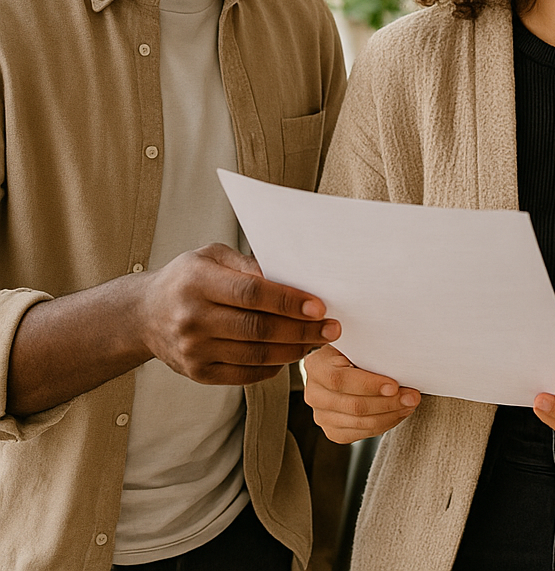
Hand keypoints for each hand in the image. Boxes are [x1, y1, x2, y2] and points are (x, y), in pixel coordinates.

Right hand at [137, 243, 338, 384]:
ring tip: (317, 341)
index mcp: (197, 282)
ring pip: (256, 355)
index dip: (288, 301)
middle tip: (332, 328)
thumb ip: (248, 265)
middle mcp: (192, 318)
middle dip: (301, 330)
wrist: (143, 315)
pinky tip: (290, 355)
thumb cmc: (188, 279)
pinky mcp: (197, 373)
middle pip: (258, 328)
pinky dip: (273, 367)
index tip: (319, 306)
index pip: (251, 293)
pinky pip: (245, 375)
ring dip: (294, 350)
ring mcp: (193, 350)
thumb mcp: (212, 257)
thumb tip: (290, 278)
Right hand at [303, 344, 420, 443]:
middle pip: (352, 405)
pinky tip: (399, 412)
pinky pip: (361, 433)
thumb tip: (400, 360)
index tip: (394, 385)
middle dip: (388, 402)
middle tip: (412, 396)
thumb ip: (370, 349)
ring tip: (410, 403)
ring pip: (359, 422)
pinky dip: (384, 424)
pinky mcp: (333, 431)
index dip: (368, 385)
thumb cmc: (357, 351)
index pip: (339, 379)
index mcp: (316, 365)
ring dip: (391, 414)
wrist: (348, 366)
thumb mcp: (359, 343)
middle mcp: (314, 393)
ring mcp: (321, 415)